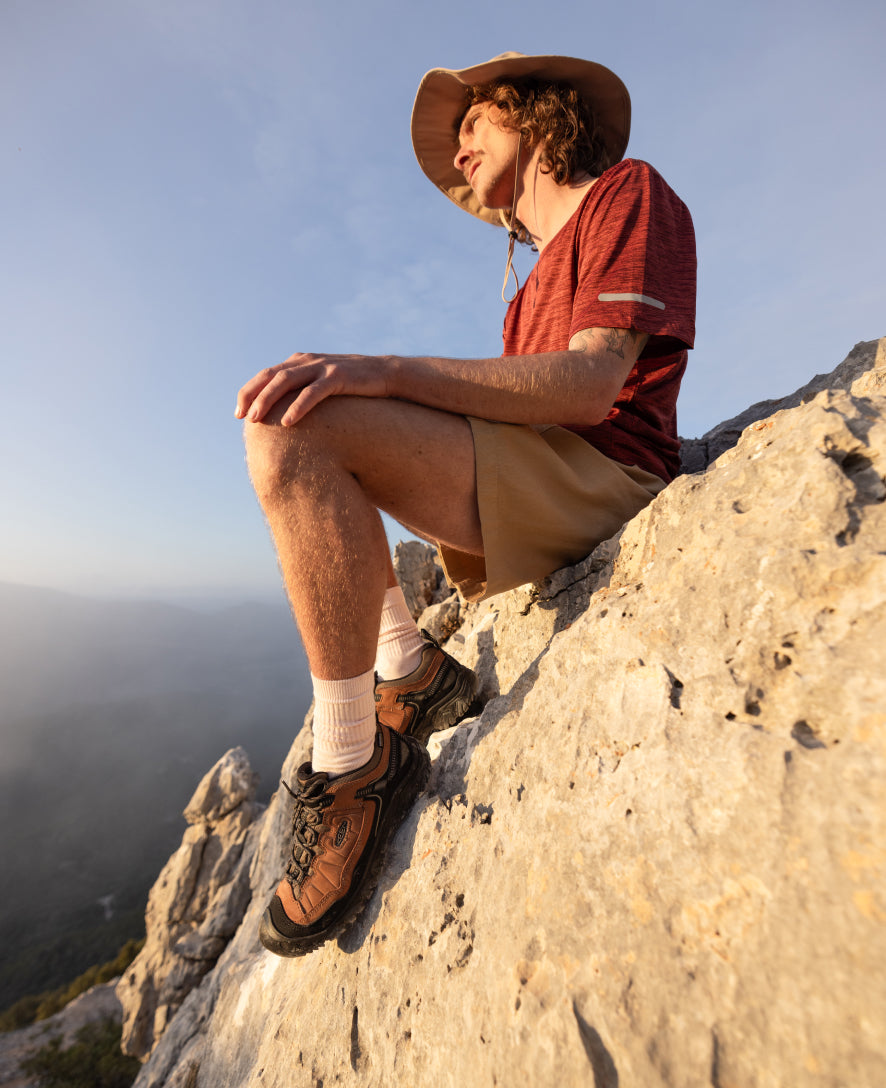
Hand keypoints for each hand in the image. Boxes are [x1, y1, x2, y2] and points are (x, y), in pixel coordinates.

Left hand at [235, 352, 389, 426]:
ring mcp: (322, 367)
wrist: (385, 374)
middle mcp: (306, 361)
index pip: (265, 374)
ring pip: (286, 381)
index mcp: (299, 362)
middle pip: (270, 376)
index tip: (238, 413)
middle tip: (242, 417)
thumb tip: (282, 414)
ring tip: (257, 420)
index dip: (249, 391)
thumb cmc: (352, 385)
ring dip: (268, 401)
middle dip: (252, 396)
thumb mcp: (322, 383)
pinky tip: (288, 423)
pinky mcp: (338, 376)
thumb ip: (303, 389)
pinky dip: (298, 407)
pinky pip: (313, 393)